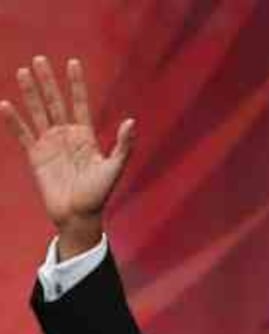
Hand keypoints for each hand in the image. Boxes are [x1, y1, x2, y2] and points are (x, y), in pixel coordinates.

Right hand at [0, 56, 133, 253]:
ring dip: (30, 94)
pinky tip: (6, 105)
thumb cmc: (99, 194)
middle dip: (48, 82)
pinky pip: (23, 134)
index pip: (80, 103)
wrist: (79, 216)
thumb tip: (132, 122)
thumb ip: (124, 146)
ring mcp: (50, 145)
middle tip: (39, 59)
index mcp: (86, 136)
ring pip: (38, 113)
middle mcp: (67, 136)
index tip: (72, 63)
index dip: (76, 84)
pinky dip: (14, 121)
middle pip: (55, 103)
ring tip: (22, 72)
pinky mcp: (36, 157)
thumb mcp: (115, 168)